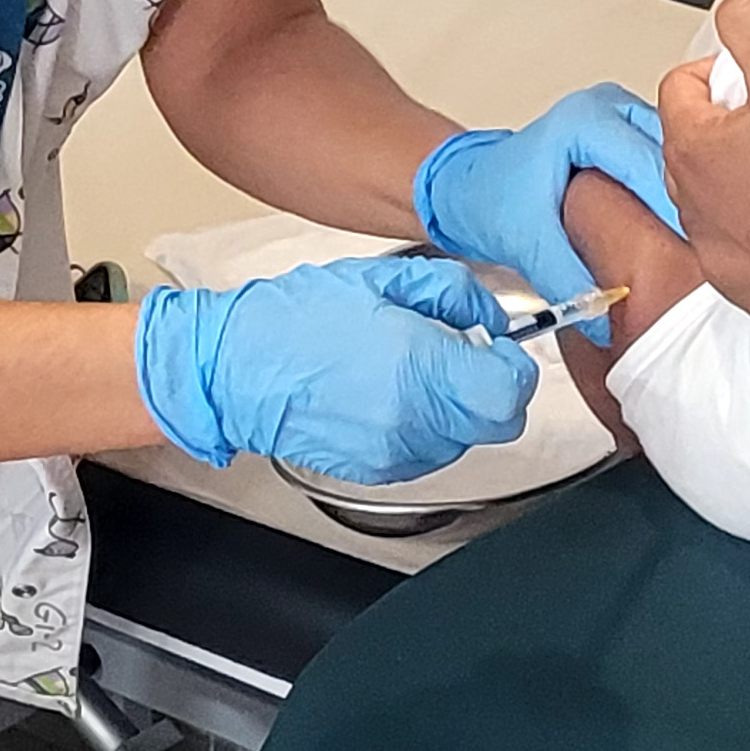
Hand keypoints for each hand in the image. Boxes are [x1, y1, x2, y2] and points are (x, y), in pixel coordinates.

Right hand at [134, 256, 535, 484]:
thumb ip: (455, 294)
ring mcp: (395, 452)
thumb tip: (490, 318)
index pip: (511, 390)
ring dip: (459, 408)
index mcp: (419, 367)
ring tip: (414, 371)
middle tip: (464, 356)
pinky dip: (428, 426)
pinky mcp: (378, 470)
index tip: (498, 347)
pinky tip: (393, 395)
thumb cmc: (296, 319)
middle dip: (493, 388)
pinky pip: (431, 452)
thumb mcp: (384, 279)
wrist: (234, 370)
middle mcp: (412, 420)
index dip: (515, 365)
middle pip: (500, 422)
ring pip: (466, 439)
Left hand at [413, 86, 681, 325]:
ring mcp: (625, 118)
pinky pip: (669, 164)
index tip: (690, 255)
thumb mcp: (525, 241)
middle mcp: (612, 109)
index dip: (675, 212)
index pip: (652, 165)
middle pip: (676, 158)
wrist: (468, 187)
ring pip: (680, 159)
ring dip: (686, 201)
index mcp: (587, 120)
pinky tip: (675, 234)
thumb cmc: (487, 197)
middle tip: (696, 257)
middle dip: (688, 206)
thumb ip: (567, 279)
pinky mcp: (631, 136)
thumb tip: (608, 315)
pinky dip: (675, 197)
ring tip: (689, 249)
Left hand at [656, 0, 749, 329]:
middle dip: (731, 128)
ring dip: (747, 183)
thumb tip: (733, 10)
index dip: (722, 71)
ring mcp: (719, 254)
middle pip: (697, 145)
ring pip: (719, 202)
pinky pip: (748, 252)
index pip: (680, 86)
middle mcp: (692, 206)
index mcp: (691, 148)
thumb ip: (749, 23)